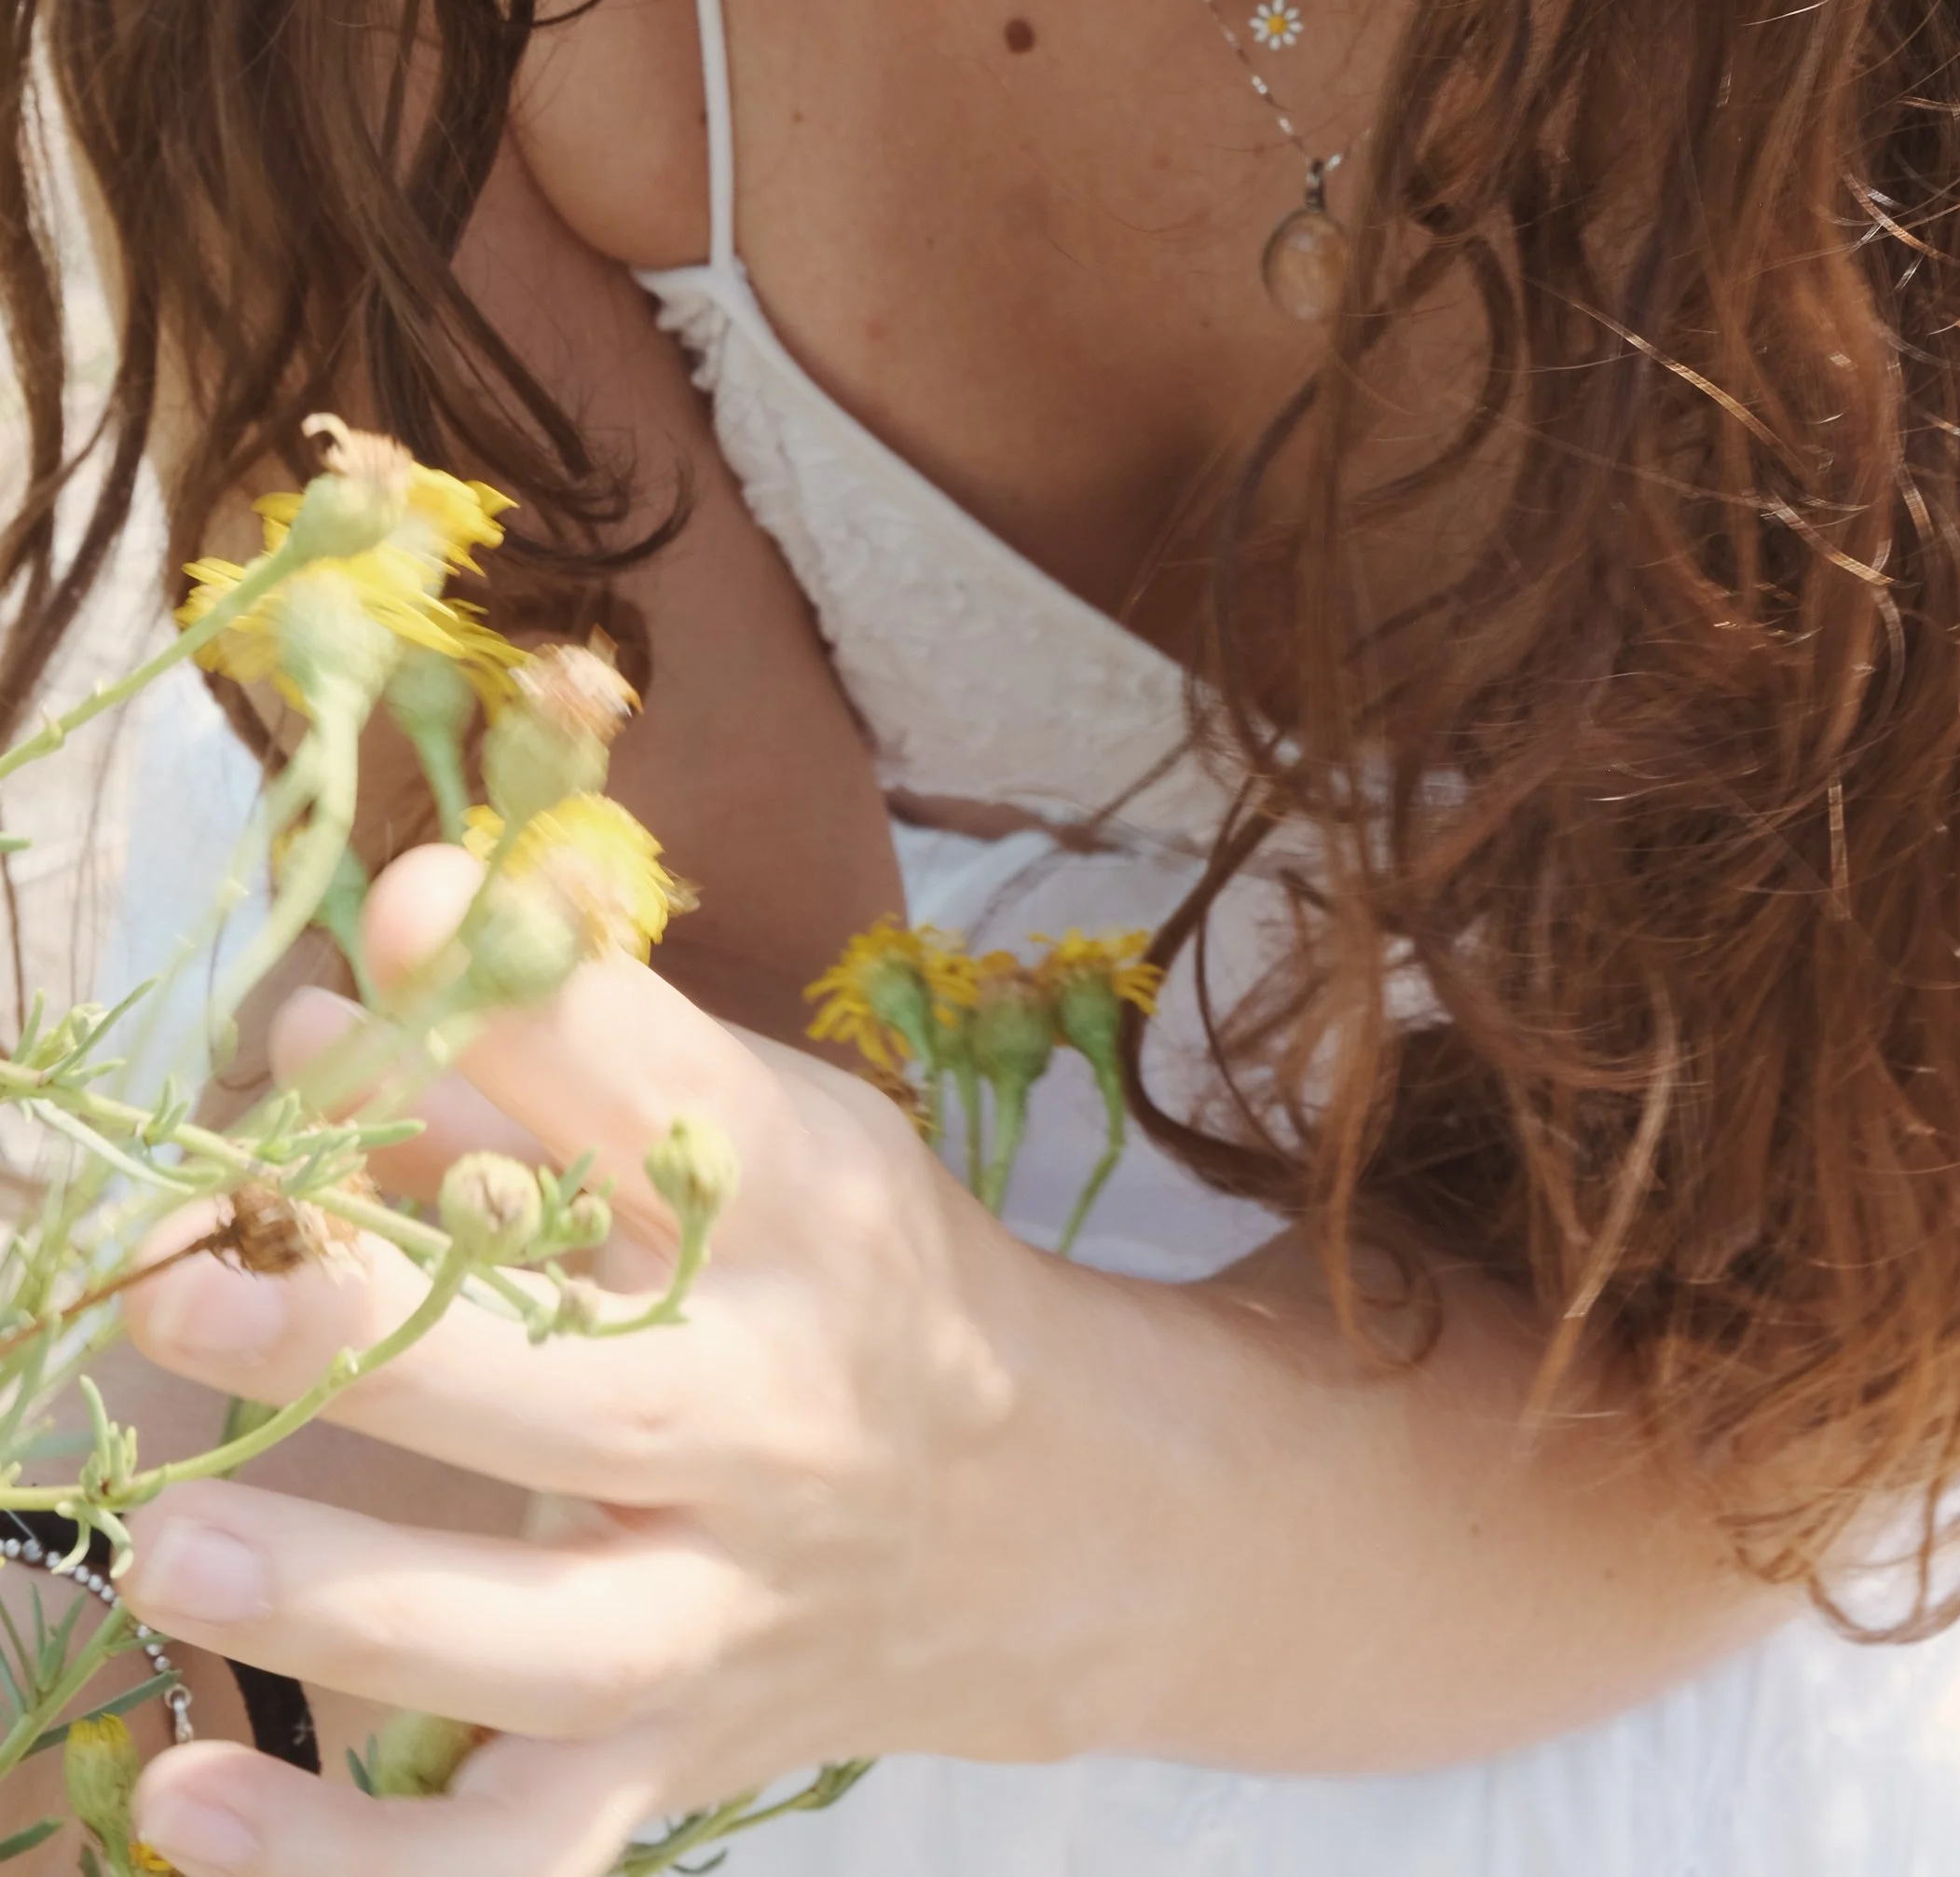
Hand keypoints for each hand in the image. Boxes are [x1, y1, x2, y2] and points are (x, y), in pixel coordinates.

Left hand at [119, 847, 1133, 1876]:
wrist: (1048, 1519)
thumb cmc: (852, 1277)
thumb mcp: (763, 1125)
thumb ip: (551, 1062)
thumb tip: (329, 1005)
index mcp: (805, 1218)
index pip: (668, 1094)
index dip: (529, 996)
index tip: (398, 918)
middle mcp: (776, 1416)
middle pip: (582, 1390)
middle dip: (372, 1336)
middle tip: (191, 1282)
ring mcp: (724, 1610)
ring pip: (541, 1643)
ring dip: (347, 1596)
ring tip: (170, 1540)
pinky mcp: (669, 1760)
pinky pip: (511, 1849)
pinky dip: (349, 1859)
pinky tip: (189, 1803)